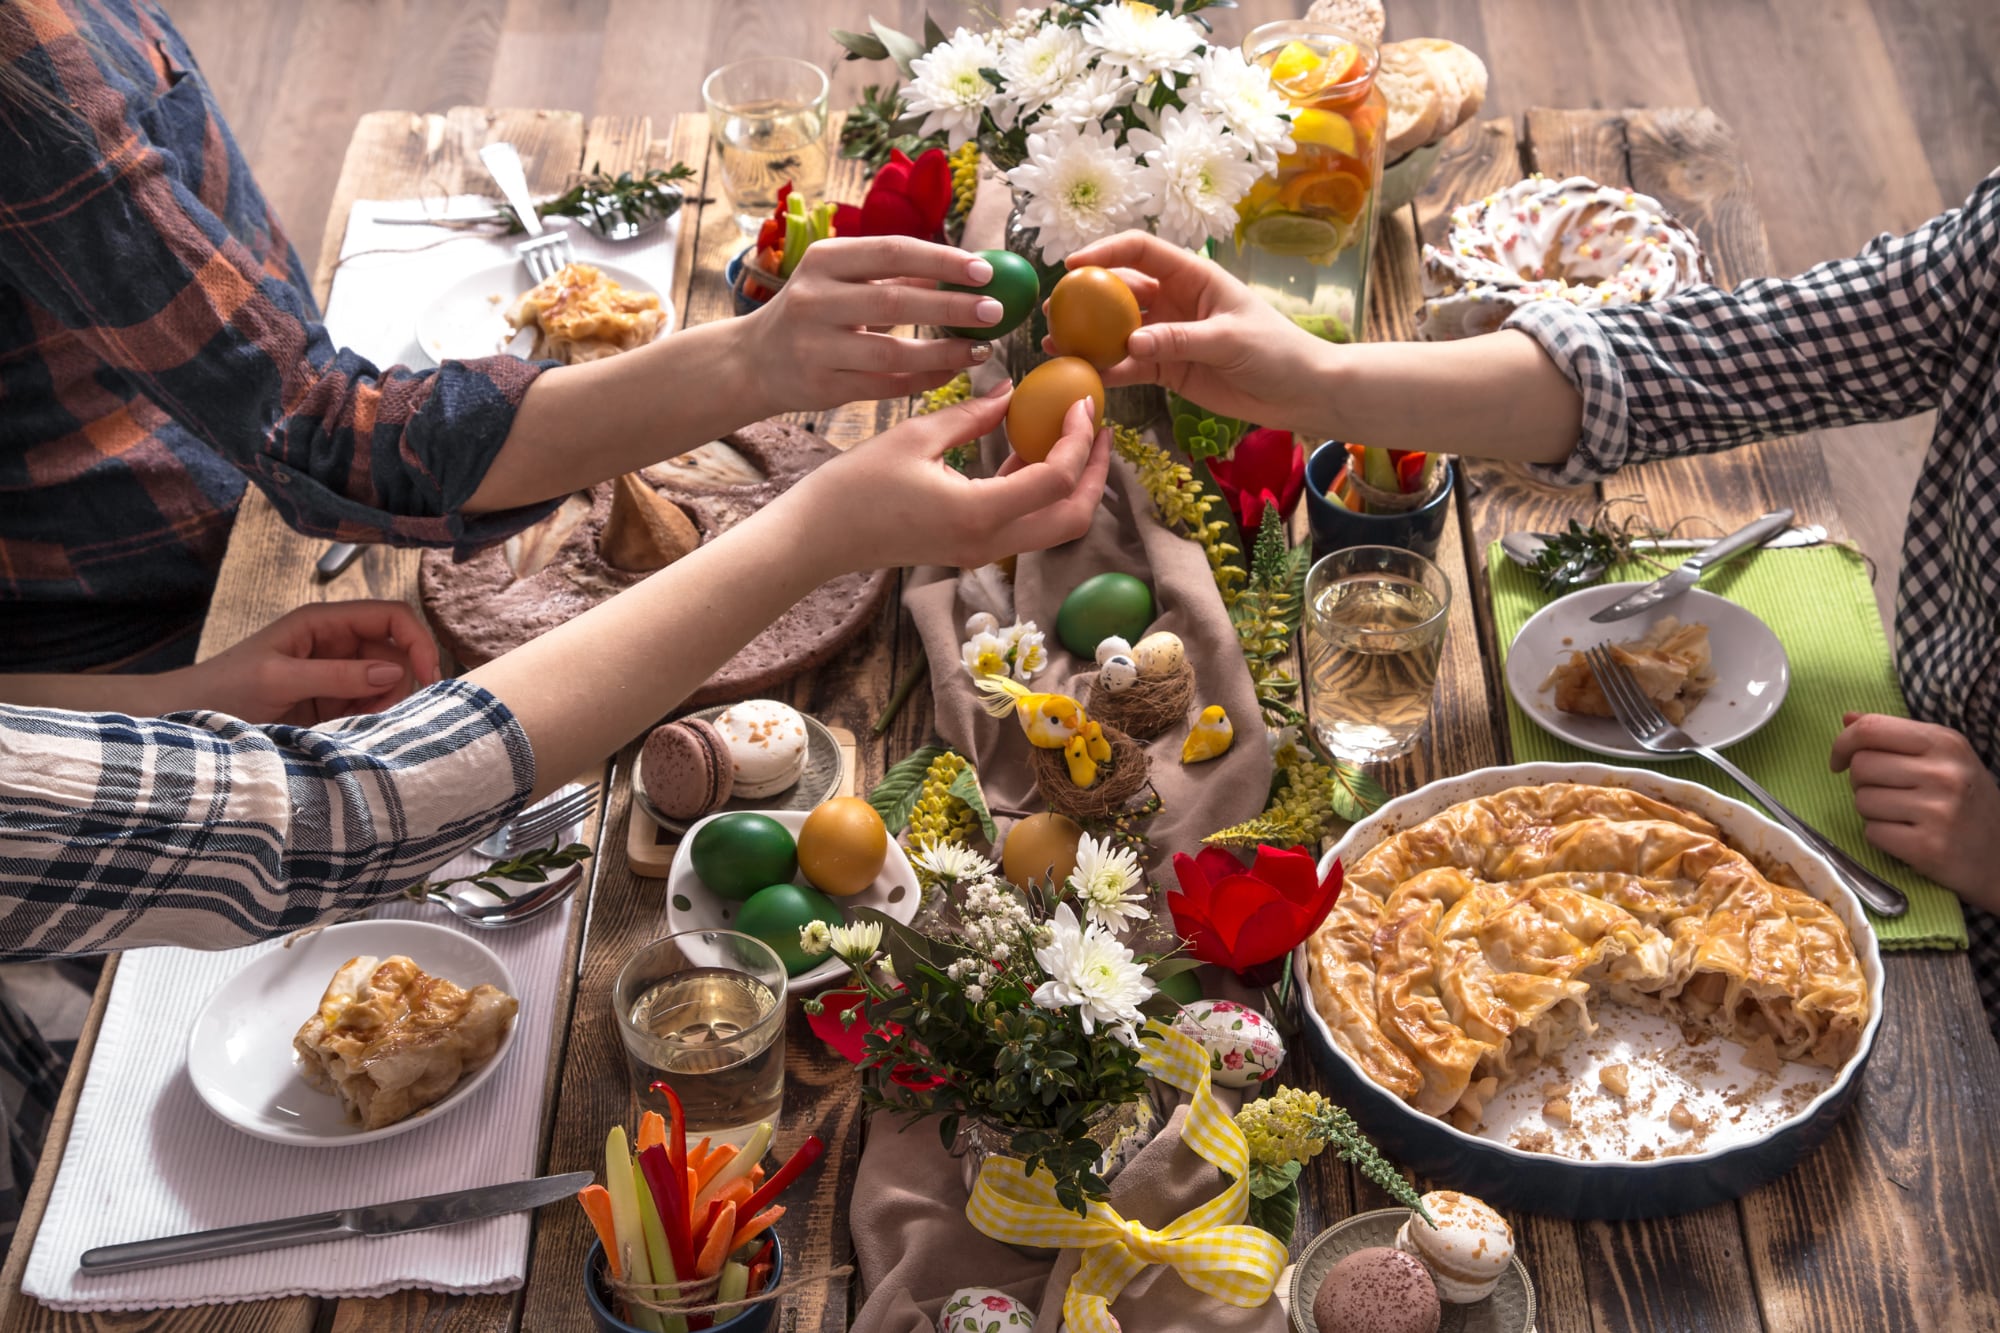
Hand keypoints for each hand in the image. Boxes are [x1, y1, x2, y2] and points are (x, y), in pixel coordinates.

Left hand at [160, 601, 442, 725]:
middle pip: (395, 654)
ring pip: (386, 685)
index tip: (428, 676)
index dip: (416, 640)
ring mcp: (334, 675)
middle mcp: (335, 644)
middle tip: (380, 716)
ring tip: (354, 728)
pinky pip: (368, 708)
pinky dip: (370, 721)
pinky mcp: (330, 704)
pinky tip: (349, 734)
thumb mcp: (278, 679)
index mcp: (323, 622)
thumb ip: (336, 675)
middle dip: (398, 684)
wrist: (184, 718)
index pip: (391, 616)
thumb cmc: (222, 690)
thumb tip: (394, 673)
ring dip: (383, 707)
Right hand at [740, 237, 1012, 410]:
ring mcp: (816, 346)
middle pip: (895, 301)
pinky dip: (924, 380)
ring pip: (893, 352)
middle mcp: (814, 299)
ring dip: (944, 353)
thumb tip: (958, 270)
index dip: (942, 261)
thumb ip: (891, 275)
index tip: (984, 270)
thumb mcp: (838, 280)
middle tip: (995, 311)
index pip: (892, 251)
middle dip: (952, 308)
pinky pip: (885, 385)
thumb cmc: (812, 312)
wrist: (754, 361)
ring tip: (980, 349)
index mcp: (823, 260)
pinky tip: (952, 373)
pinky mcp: (823, 386)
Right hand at [795, 387, 1110, 571]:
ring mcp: (981, 552)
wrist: (820, 536)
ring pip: (1054, 526)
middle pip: (1072, 519)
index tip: (1080, 401)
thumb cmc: (857, 485)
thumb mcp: (916, 436)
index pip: (1055, 479)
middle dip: (1094, 473)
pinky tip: (1031, 448)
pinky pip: (1025, 524)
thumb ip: (973, 414)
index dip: (1077, 438)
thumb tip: (1013, 390)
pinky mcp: (972, 549)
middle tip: (1098, 428)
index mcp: (978, 514)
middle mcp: (989, 543)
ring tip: (1073, 434)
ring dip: (1072, 483)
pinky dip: (1040, 490)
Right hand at [1052, 230, 1335, 432]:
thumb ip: (1180, 340)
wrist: (1299, 391)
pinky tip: (1084, 373)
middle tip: (1054, 310)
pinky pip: (1130, 366)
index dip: (1106, 252)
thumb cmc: (1276, 350)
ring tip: (1055, 345)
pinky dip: (1107, 370)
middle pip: (1121, 291)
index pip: (1142, 252)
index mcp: (1193, 276)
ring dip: (1088, 337)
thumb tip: (1131, 343)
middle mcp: (1176, 300)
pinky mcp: (1168, 369)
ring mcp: (1169, 335)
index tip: (1073, 264)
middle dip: (1085, 298)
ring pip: (1119, 331)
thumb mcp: (1230, 339)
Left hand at [1830, 713, 1999, 910]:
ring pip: (1862, 801)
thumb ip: (1894, 736)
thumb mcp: (1943, 758)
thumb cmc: (1965, 801)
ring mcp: (1939, 811)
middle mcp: (1944, 773)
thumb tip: (1848, 718)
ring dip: (1872, 811)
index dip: (1843, 743)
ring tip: (1903, 816)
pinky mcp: (1928, 846)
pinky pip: (1872, 833)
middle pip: (1861, 766)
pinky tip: (1907, 837)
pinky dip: (1881, 837)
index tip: (1839, 761)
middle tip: (1889, 794)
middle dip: (1862, 782)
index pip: (1871, 729)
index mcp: (1945, 742)